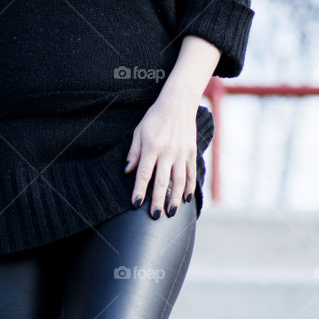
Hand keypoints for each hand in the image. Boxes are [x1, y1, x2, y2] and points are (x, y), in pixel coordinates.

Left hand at [124, 96, 197, 215]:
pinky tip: (185, 198)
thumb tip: (127, 171)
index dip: (140, 189)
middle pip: (163, 181)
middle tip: (155, 215)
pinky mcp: (192, 152)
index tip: (136, 203)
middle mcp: (168, 152)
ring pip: (179, 180)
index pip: (144, 173)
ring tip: (171, 212)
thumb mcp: (139, 132)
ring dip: (175, 198)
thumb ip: (134, 152)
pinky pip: (191, 173)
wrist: (178, 104)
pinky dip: (189, 187)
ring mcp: (182, 153)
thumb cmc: (155, 118)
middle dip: (158, 200)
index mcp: (152, 147)